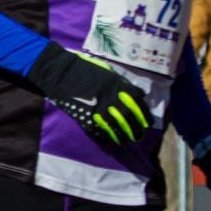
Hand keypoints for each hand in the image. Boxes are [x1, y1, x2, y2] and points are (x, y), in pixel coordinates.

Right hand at [27, 45, 153, 146]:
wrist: (63, 73)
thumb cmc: (86, 69)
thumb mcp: (109, 74)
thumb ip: (123, 85)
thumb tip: (138, 95)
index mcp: (119, 88)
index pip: (138, 106)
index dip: (145, 116)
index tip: (147, 123)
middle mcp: (112, 100)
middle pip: (129, 120)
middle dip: (136, 130)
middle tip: (139, 136)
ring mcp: (99, 111)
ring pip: (117, 129)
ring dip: (124, 137)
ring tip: (128, 141)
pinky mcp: (87, 118)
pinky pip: (101, 131)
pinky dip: (108, 137)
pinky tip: (112, 140)